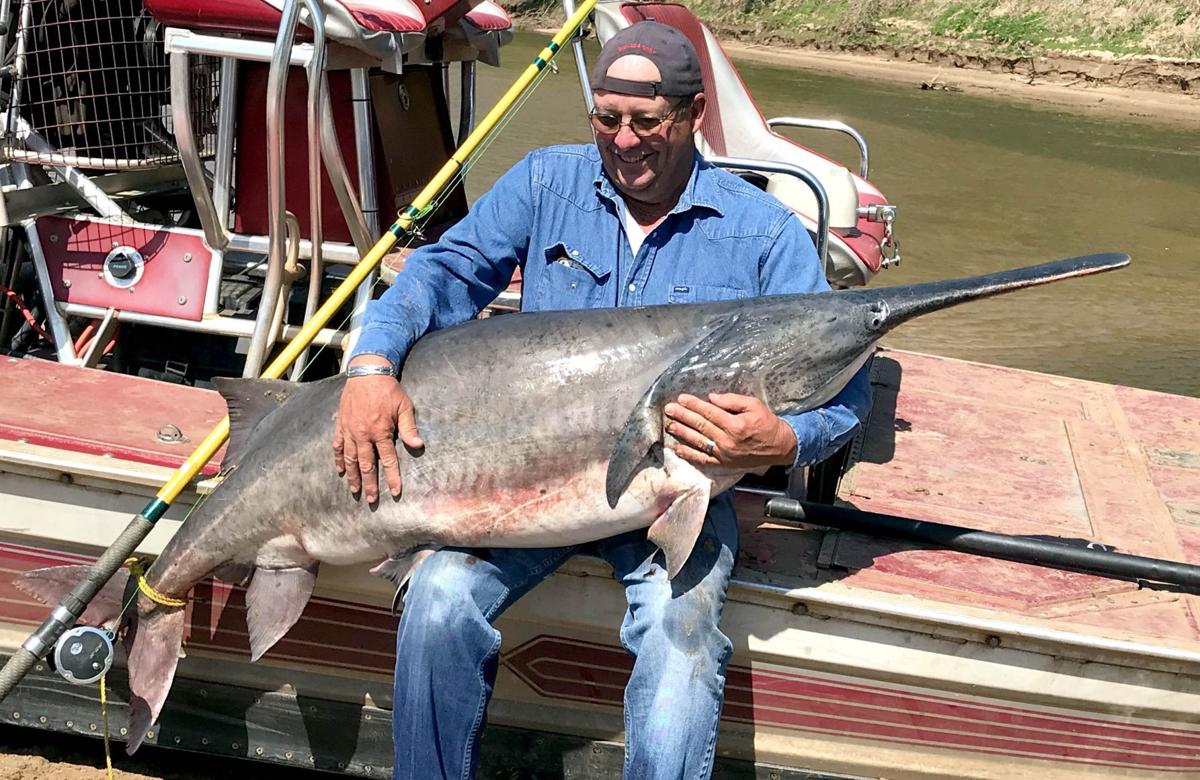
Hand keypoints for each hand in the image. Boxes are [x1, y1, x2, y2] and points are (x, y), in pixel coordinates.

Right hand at [333, 357, 423, 501]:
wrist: (367, 372)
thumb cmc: (389, 389)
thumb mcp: (404, 406)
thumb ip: (410, 428)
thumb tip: (418, 446)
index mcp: (380, 431)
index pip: (387, 460)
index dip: (392, 477)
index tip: (395, 492)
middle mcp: (363, 434)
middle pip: (366, 465)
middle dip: (370, 484)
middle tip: (371, 500)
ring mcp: (350, 430)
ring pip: (349, 459)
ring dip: (353, 476)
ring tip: (355, 490)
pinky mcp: (341, 425)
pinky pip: (337, 446)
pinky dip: (338, 459)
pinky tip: (340, 470)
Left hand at [664, 392, 796, 469]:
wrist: (780, 447)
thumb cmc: (767, 423)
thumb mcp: (754, 405)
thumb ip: (732, 401)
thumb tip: (711, 398)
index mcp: (735, 425)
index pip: (709, 412)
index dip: (694, 405)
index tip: (681, 398)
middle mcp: (727, 440)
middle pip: (700, 426)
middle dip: (683, 416)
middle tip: (669, 409)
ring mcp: (724, 454)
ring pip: (698, 442)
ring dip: (682, 433)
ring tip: (670, 426)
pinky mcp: (724, 464)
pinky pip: (703, 460)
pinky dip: (689, 455)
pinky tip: (678, 449)